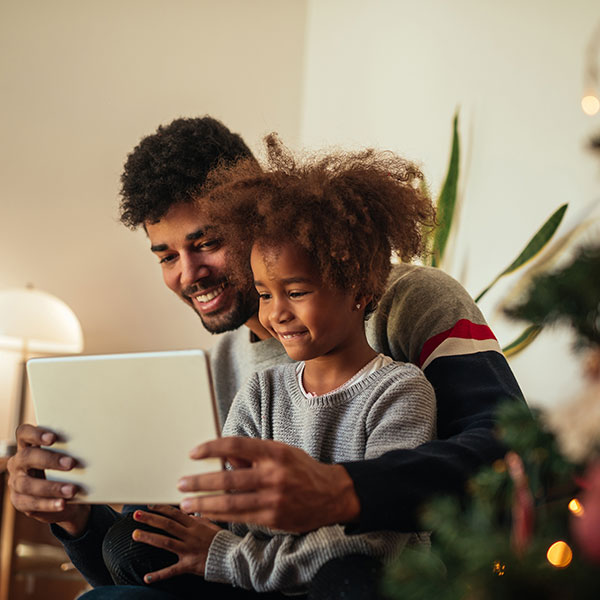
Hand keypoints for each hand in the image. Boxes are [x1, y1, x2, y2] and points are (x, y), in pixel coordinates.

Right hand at [7, 424, 89, 535]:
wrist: (68, 497)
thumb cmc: (68, 469)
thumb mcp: (68, 456)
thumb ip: (71, 448)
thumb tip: (92, 442)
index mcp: (28, 445)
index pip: (24, 433)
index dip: (35, 434)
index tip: (53, 437)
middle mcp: (18, 463)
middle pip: (26, 457)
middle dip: (49, 460)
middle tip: (71, 463)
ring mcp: (16, 482)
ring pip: (27, 484)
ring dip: (51, 487)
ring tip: (72, 490)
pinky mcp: (19, 501)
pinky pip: (31, 503)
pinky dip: (48, 504)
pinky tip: (62, 503)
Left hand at [131, 505, 221, 581]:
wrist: (231, 557)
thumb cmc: (221, 539)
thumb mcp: (211, 524)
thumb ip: (197, 518)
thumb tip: (187, 513)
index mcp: (195, 524)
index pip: (175, 513)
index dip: (161, 508)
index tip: (149, 505)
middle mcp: (190, 535)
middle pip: (167, 525)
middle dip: (151, 519)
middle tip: (136, 515)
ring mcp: (188, 550)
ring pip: (166, 542)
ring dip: (149, 538)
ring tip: (135, 534)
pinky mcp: (188, 565)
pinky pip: (172, 570)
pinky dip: (159, 575)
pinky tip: (146, 577)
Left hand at [178, 437, 359, 532]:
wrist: (332, 495)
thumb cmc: (302, 470)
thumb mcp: (282, 452)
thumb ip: (254, 455)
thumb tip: (225, 457)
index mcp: (274, 452)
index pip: (236, 445)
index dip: (212, 447)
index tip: (194, 452)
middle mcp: (273, 474)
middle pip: (228, 477)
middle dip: (200, 482)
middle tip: (181, 484)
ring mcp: (273, 499)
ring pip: (230, 502)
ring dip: (204, 504)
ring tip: (186, 504)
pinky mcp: (273, 519)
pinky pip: (240, 517)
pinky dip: (220, 517)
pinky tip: (206, 515)